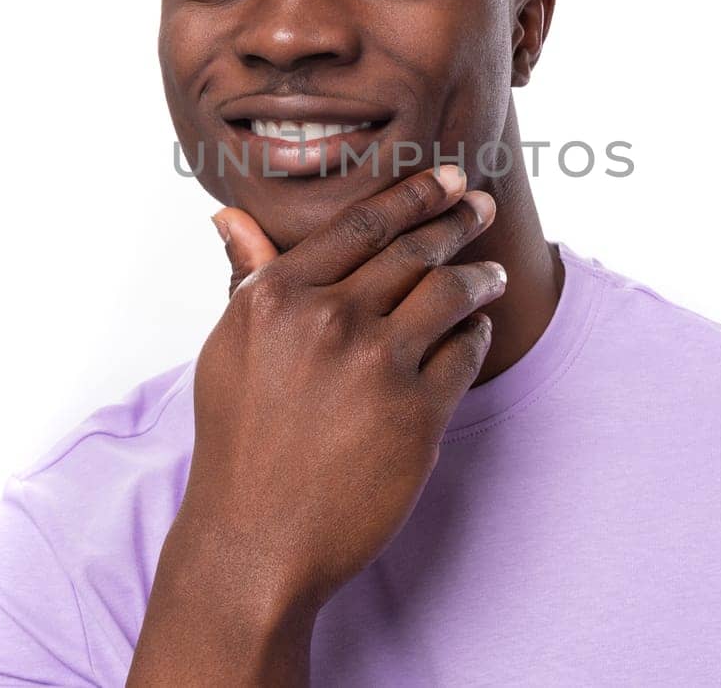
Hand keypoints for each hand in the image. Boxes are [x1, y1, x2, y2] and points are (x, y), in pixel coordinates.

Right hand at [127, 165, 502, 685]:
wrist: (256, 541)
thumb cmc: (238, 443)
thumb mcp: (229, 350)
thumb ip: (248, 279)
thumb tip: (230, 214)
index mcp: (278, 298)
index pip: (360, 225)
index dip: (410, 196)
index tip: (441, 179)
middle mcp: (328, 320)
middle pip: (412, 250)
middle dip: (454, 220)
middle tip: (477, 205)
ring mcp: (376, 366)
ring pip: (450, 293)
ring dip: (479, 275)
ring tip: (492, 273)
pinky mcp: (418, 414)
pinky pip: (465, 353)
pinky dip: (476, 334)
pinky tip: (475, 332)